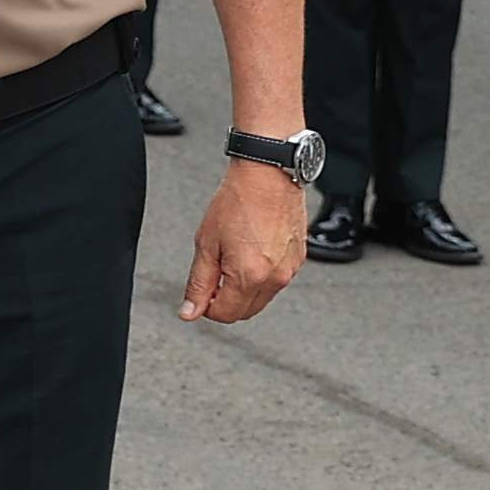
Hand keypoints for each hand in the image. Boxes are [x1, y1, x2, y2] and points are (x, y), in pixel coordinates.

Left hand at [181, 162, 308, 322]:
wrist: (268, 175)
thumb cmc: (237, 201)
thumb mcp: (206, 243)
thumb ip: (198, 282)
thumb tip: (190, 311)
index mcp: (250, 276)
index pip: (226, 314)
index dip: (207, 307)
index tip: (201, 293)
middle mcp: (275, 278)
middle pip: (246, 311)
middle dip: (225, 301)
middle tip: (213, 276)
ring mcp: (291, 269)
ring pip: (262, 298)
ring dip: (243, 289)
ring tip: (232, 258)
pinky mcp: (299, 259)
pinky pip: (277, 281)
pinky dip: (261, 276)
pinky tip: (250, 252)